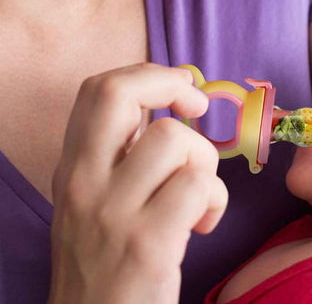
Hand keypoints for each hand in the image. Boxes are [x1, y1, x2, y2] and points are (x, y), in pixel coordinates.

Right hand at [49, 63, 227, 303]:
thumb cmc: (106, 260)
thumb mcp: (96, 198)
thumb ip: (122, 151)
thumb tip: (172, 98)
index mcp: (73, 166)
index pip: (100, 88)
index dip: (149, 74)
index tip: (181, 88)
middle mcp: (83, 182)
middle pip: (120, 93)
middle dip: (170, 85)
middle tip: (196, 108)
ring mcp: (112, 212)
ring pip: (175, 139)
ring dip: (203, 162)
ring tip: (198, 196)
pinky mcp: (147, 244)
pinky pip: (198, 184)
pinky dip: (214, 200)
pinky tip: (201, 225)